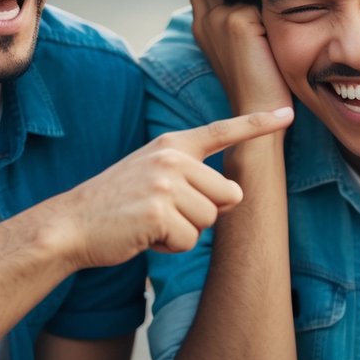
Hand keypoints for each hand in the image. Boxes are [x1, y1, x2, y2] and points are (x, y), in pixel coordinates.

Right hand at [53, 107, 293, 268]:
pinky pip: (189, 240)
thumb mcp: (153, 175)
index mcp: (173, 144)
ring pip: (210, 221)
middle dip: (205, 214)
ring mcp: (164, 182)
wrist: (71, 223)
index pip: (223, 130)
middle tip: (164, 213)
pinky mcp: (158, 211)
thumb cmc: (116, 205)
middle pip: (229, 196)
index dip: (259, 123)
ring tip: (149, 223)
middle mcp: (171, 157)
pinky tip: (143, 235)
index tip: (288, 112)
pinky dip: (169, 247)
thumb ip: (192, 178)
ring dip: (184, 233)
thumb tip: (234, 197)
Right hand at [191, 0, 292, 114]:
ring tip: (265, 40)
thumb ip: (232, 21)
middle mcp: (205, 20)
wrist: (257, 111)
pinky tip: (272, 46)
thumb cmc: (254, 81)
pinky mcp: (237, 21)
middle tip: (257, 24)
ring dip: (260, 10)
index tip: (247, 20)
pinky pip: (262, 5)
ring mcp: (219, 18)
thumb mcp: (235, 48)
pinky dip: (271, 21)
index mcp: (200, 27)